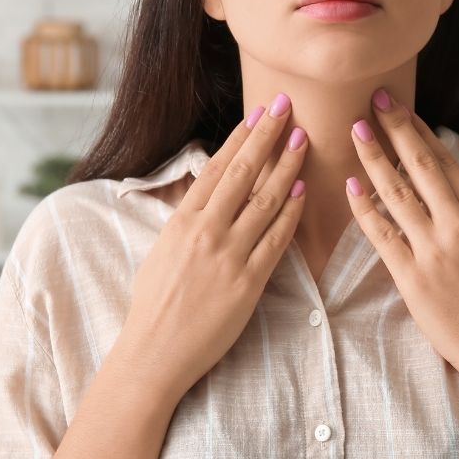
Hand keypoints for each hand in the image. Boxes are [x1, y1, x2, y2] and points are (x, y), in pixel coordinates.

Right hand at [119, 94, 307, 402]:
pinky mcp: (249, 282)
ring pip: (265, 201)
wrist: (155, 351)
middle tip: (287, 107)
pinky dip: (291, 213)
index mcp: (182, 221)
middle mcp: (206, 232)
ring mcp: (229, 256)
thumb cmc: (154, 303)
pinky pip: (276, 241)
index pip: (217, 168)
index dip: (240, 137)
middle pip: (243, 173)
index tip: (258, 113)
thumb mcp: (162, 250)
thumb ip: (187, 220)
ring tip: (304, 140)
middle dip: (267, 136)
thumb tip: (206, 193)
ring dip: (287, 167)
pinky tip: (302, 192)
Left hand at [344, 89, 458, 388]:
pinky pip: (383, 234)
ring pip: (397, 192)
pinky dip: (366, 208)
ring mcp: (435, 249)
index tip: (401, 106)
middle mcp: (458, 225)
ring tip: (355, 130)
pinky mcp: (414, 277)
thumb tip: (445, 191)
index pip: (445, 162)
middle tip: (373, 98)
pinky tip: (351, 186)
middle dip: (395, 128)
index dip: (420, 131)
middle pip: (420, 166)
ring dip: (373, 157)